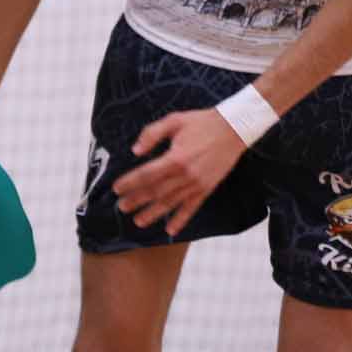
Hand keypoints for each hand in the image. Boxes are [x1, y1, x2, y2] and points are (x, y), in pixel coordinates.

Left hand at [113, 109, 244, 236]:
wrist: (234, 128)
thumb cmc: (201, 122)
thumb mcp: (174, 120)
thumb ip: (151, 134)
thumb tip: (135, 151)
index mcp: (175, 158)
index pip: (146, 174)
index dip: (130, 183)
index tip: (116, 189)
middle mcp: (186, 174)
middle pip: (156, 191)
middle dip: (137, 200)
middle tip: (121, 207)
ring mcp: (197, 184)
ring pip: (171, 203)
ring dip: (153, 213)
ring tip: (138, 221)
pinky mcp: (207, 188)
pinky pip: (192, 208)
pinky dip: (181, 220)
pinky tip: (170, 230)